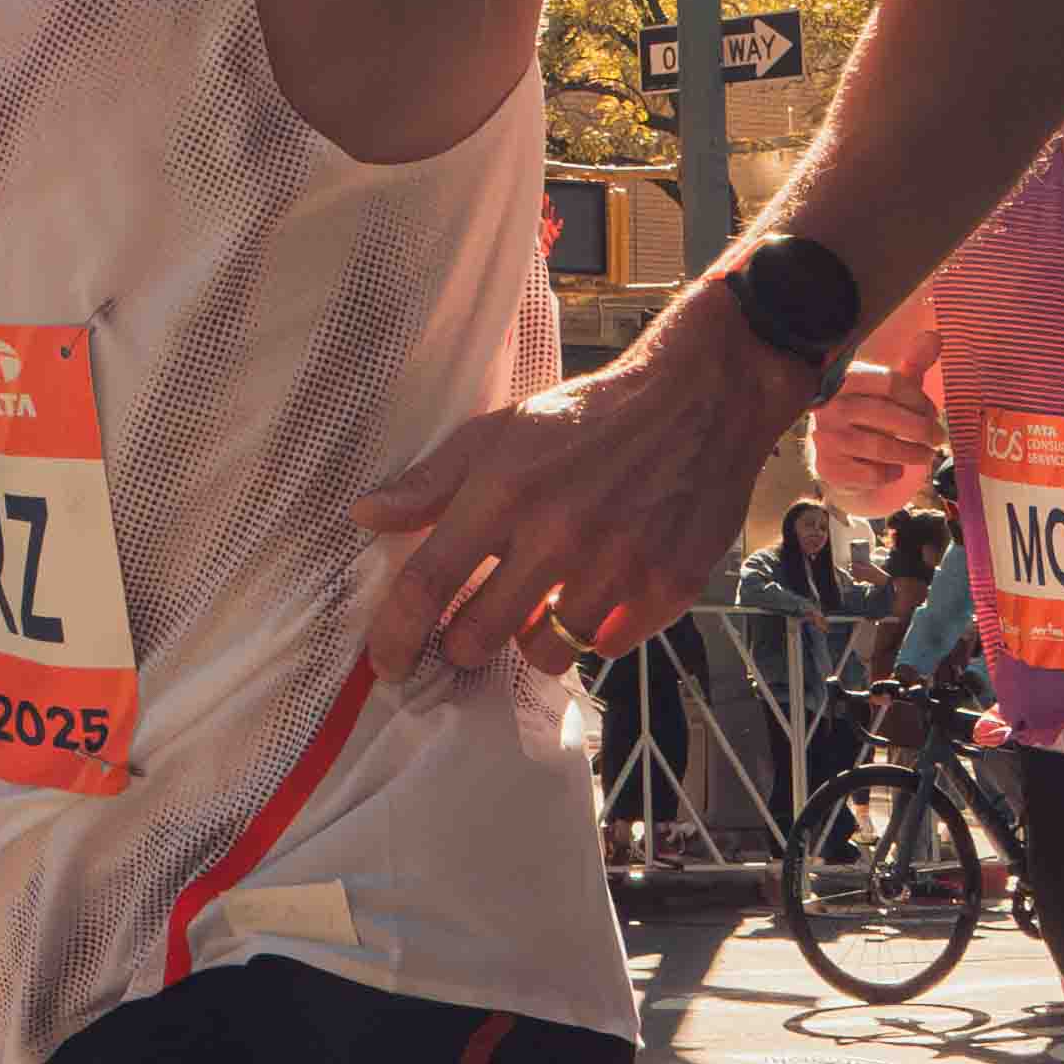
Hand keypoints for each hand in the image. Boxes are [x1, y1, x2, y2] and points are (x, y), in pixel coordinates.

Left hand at [358, 304, 784, 692]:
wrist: (698, 401)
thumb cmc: (588, 416)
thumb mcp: (501, 430)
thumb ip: (432, 481)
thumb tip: (365, 515)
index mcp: (506, 490)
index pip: (429, 581)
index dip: (397, 633)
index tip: (386, 662)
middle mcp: (559, 533)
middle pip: (480, 636)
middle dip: (464, 643)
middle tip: (473, 626)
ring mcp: (618, 565)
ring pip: (546, 653)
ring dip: (531, 640)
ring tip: (540, 606)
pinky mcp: (668, 587)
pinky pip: (608, 648)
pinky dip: (594, 633)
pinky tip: (595, 598)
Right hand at [808, 361, 941, 515]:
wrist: (838, 455)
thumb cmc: (871, 416)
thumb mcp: (890, 388)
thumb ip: (912, 363)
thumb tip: (935, 337)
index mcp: (845, 380)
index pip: (891, 384)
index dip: (919, 400)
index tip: (932, 412)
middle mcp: (830, 407)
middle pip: (887, 416)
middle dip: (922, 430)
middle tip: (939, 438)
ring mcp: (826, 438)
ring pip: (881, 447)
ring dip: (913, 453)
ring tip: (927, 455)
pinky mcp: (828, 467)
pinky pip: (871, 473)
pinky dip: (891, 473)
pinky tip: (895, 468)